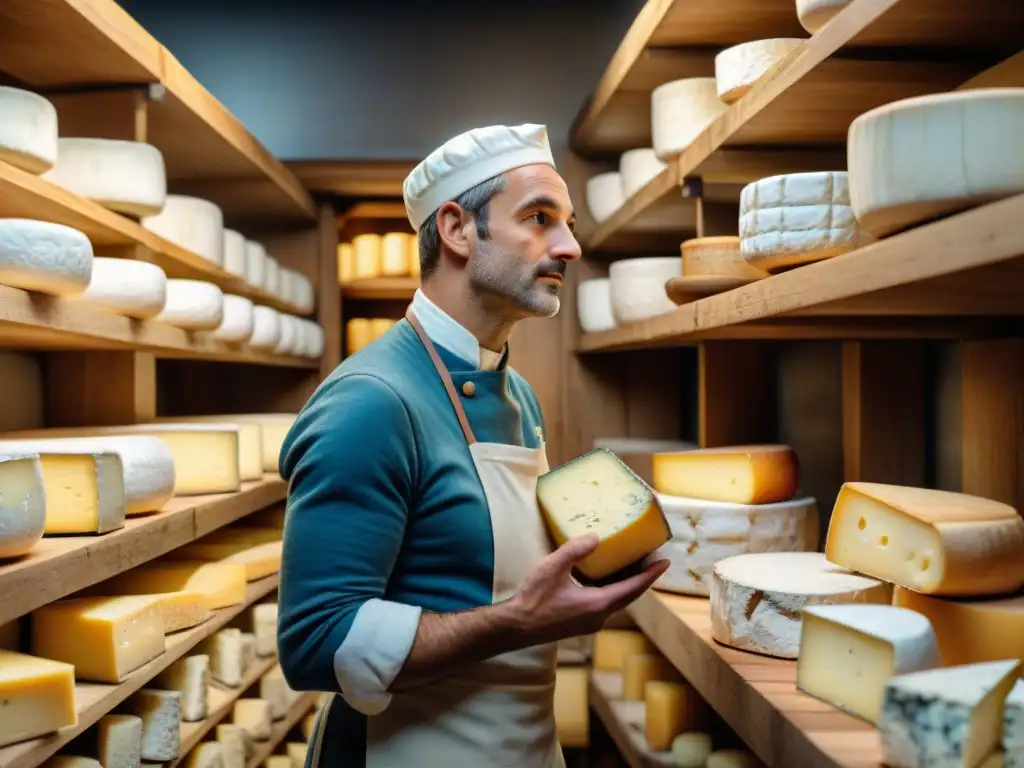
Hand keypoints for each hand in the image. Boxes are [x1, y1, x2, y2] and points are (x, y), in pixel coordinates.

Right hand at [508, 534, 668, 644]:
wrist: (517, 627)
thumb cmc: (534, 599)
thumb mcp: (552, 568)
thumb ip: (574, 550)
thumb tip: (595, 537)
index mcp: (598, 604)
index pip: (633, 588)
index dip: (650, 574)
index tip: (665, 562)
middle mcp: (600, 617)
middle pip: (629, 596)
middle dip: (642, 578)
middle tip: (652, 560)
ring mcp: (591, 623)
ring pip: (617, 601)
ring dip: (628, 585)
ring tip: (633, 566)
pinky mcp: (582, 624)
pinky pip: (606, 605)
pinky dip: (614, 590)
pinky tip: (607, 579)